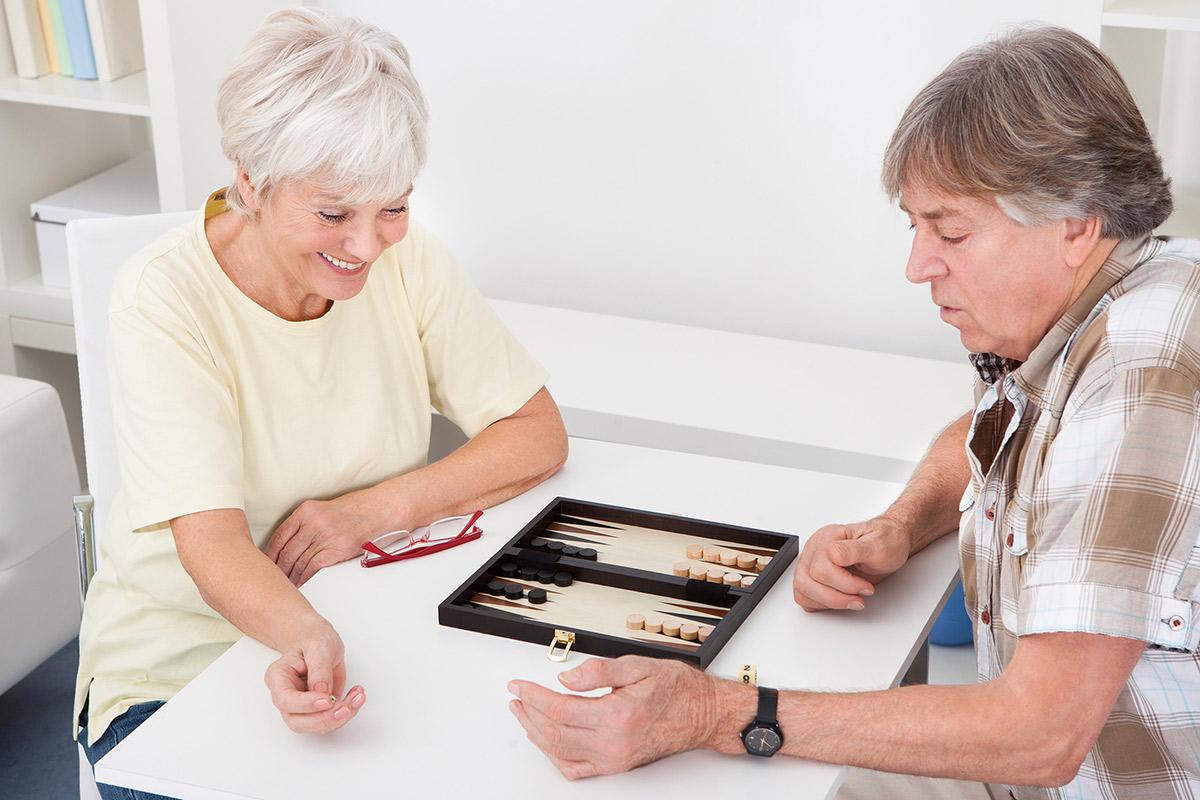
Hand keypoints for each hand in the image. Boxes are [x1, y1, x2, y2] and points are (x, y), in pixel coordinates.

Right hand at [263, 625, 365, 733]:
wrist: (320, 642)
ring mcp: (301, 707)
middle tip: (346, 707)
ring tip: (357, 698)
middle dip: (325, 718)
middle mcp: (286, 696)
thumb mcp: (318, 646)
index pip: (286, 700)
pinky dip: (347, 713)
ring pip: (315, 726)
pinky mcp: (317, 711)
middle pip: (298, 721)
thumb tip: (322, 691)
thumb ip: (319, 668)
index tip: (328, 700)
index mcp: (278, 678)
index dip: (306, 705)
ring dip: (340, 717)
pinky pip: (330, 721)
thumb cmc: (314, 640)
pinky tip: (357, 697)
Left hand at [266, 489, 390, 584]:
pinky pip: (312, 569)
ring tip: (285, 589)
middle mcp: (312, 521)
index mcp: (307, 510)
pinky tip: (301, 587)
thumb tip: (293, 545)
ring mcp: (325, 535)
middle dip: (277, 570)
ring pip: (297, 562)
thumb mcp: (328, 509)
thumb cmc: (360, 509)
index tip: (264, 566)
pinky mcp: (337, 549)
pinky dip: (304, 581)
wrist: (385, 508)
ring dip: (290, 578)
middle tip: (272, 583)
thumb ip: (308, 524)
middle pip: (286, 551)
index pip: (279, 536)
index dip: (269, 555)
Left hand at [508, 656, 717, 779]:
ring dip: (536, 733)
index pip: (559, 708)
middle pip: (554, 732)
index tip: (518, 684)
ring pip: (560, 752)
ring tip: (524, 713)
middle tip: (517, 696)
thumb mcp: (637, 666)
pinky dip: (555, 756)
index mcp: (617, 716)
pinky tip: (547, 740)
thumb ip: (598, 671)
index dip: (532, 696)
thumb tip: (566, 678)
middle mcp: (613, 743)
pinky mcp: (616, 765)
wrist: (703, 713)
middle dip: (528, 713)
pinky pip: (576, 768)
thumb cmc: (677, 689)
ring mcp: (613, 759)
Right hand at [793, 516, 909, 611]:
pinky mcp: (812, 575)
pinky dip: (821, 603)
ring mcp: (811, 561)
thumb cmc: (885, 542)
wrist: (890, 542)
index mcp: (828, 538)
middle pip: (806, 581)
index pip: (821, 569)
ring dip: (828, 602)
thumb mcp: (878, 545)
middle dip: (836, 597)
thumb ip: (853, 550)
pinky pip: (804, 596)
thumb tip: (833, 554)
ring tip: (851, 600)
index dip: (846, 584)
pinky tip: (840, 598)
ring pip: (802, 591)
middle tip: (858, 598)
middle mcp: (816, 548)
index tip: (866, 588)